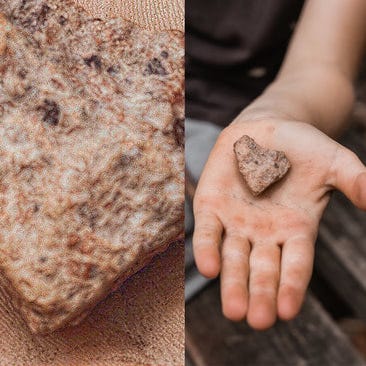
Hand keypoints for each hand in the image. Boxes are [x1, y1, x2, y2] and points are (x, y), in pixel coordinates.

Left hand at [193, 115, 365, 328]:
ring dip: (232, 282)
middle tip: (257, 321)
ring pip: (233, 257)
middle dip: (259, 294)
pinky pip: (208, 231)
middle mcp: (263, 233)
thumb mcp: (335, 163)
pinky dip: (206, 249)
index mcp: (295, 230)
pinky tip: (207, 267)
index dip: (291, 287)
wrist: (266, 129)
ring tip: (233, 310)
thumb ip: (355, 181)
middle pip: (262, 270)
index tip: (286, 312)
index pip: (295, 265)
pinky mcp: (211, 205)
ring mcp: (236, 222)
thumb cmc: (303, 149)